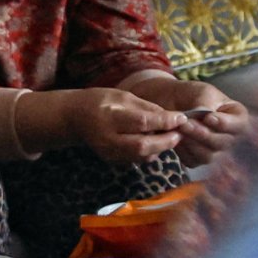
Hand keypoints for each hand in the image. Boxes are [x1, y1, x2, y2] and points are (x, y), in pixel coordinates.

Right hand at [17, 86, 185, 163]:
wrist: (75, 118)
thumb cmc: (100, 101)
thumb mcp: (123, 96)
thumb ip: (146, 108)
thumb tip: (170, 117)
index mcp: (110, 117)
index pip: (142, 122)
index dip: (165, 122)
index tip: (182, 118)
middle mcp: (108, 139)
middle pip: (142, 146)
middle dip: (165, 141)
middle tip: (179, 133)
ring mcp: (108, 153)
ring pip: (141, 156)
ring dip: (160, 148)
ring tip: (170, 137)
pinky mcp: (111, 161)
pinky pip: (135, 160)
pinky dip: (149, 153)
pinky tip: (155, 143)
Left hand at [109, 71, 242, 165]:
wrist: (171, 103)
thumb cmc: (191, 94)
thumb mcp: (203, 93)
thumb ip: (207, 104)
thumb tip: (207, 116)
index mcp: (237, 117)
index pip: (240, 126)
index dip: (225, 124)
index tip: (208, 117)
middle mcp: (230, 137)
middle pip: (223, 143)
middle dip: (203, 134)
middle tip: (186, 123)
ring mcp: (215, 151)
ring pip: (208, 155)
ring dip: (192, 143)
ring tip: (179, 129)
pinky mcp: (198, 159)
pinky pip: (193, 161)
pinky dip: (183, 151)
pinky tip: (175, 138)